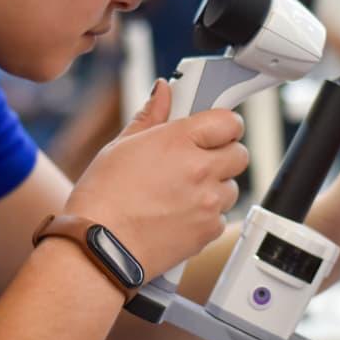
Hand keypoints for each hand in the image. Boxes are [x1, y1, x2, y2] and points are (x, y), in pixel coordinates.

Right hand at [64, 80, 248, 277]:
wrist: (100, 248)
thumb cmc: (102, 199)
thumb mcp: (120, 146)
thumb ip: (151, 116)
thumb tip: (164, 92)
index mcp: (180, 140)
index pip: (229, 121)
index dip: (223, 125)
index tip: (215, 130)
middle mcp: (200, 169)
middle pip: (239, 154)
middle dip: (223, 155)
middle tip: (198, 160)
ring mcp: (208, 202)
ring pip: (232, 187)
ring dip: (216, 187)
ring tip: (182, 193)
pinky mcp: (209, 231)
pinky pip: (221, 217)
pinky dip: (206, 216)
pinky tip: (179, 215)